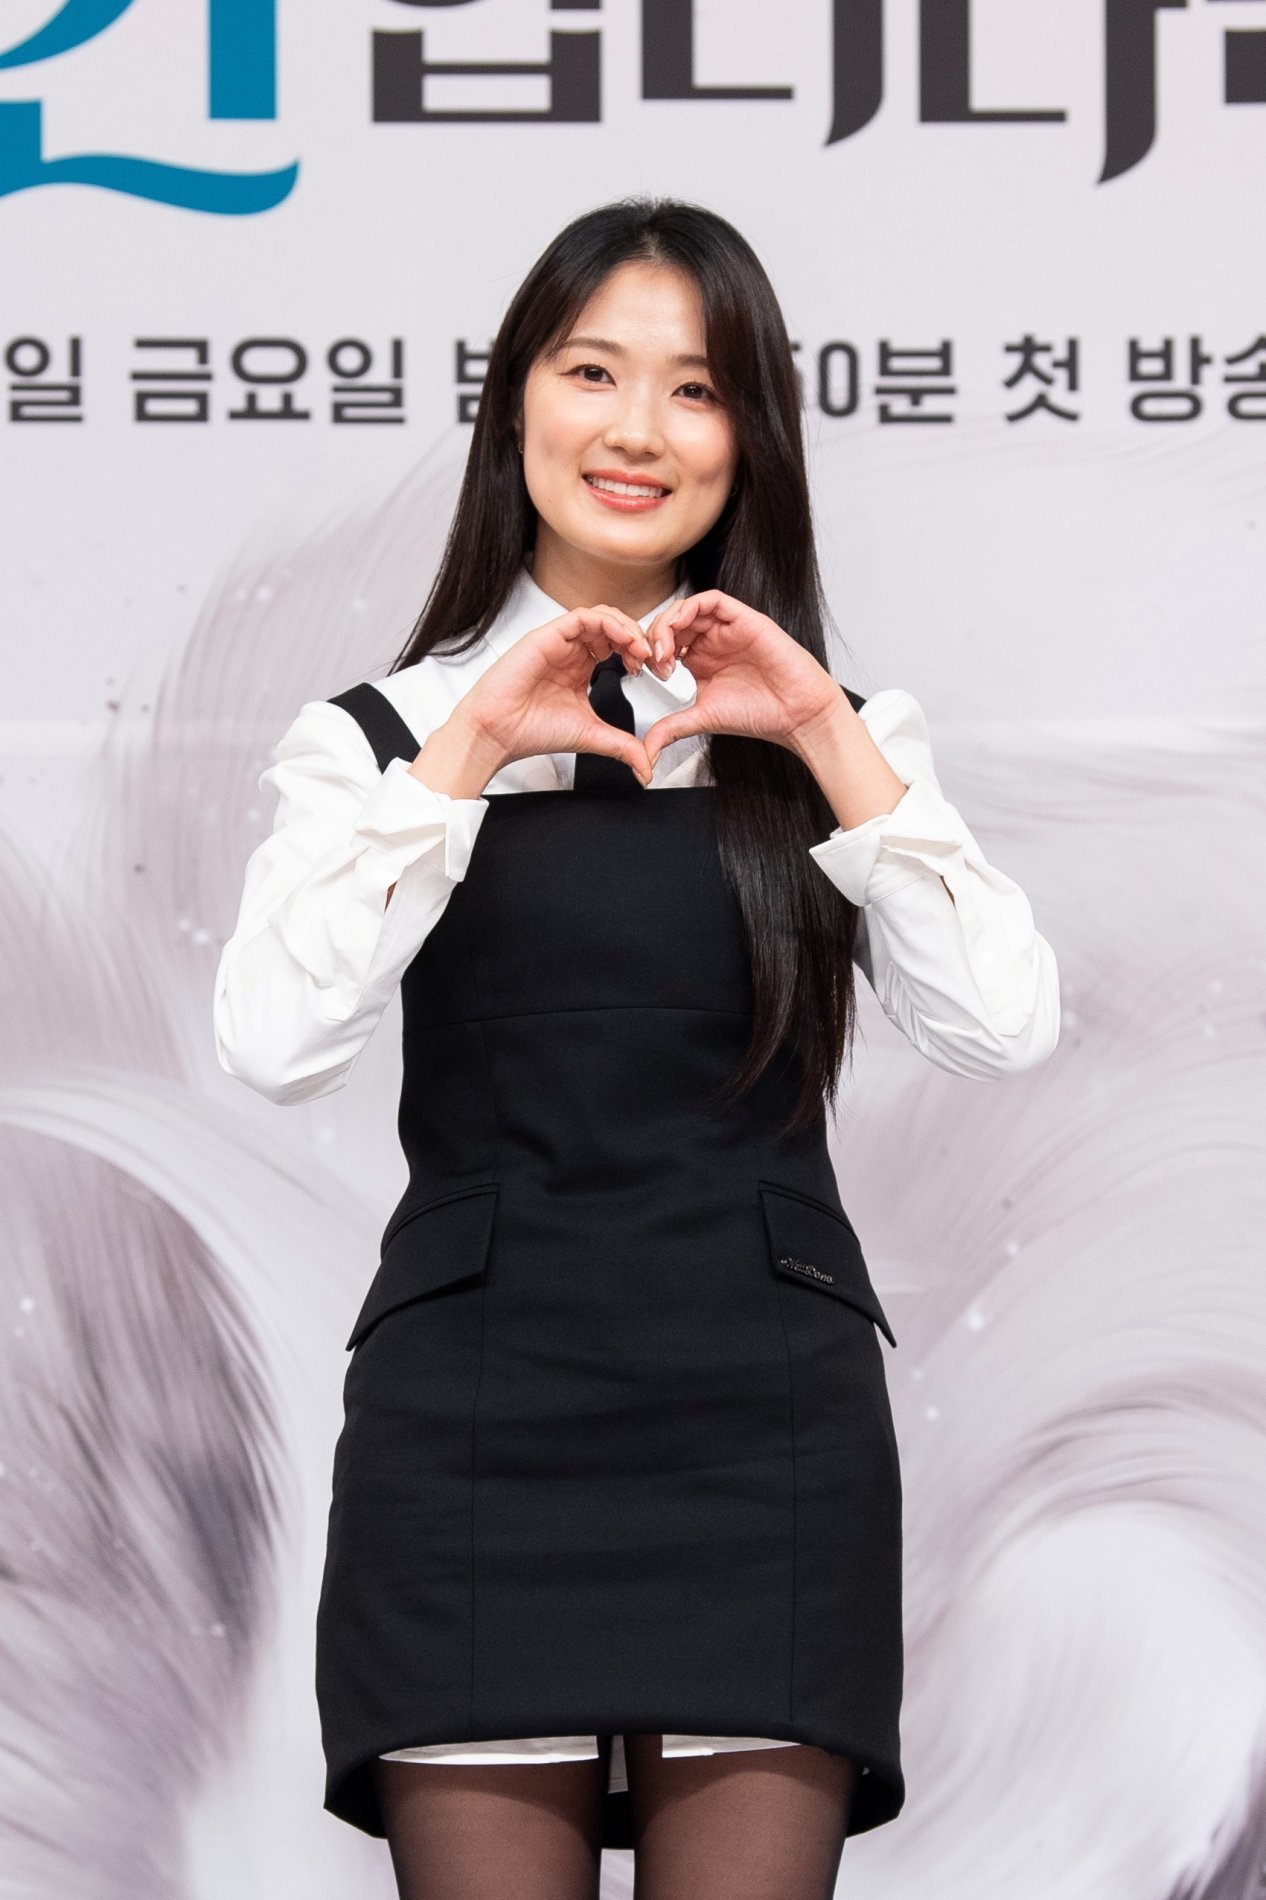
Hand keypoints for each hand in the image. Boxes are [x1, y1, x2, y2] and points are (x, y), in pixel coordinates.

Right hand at [447, 603, 673, 789]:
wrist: (498, 733)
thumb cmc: (530, 731)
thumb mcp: (591, 736)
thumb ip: (622, 746)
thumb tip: (646, 767)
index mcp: (579, 669)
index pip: (617, 646)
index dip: (639, 654)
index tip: (654, 672)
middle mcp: (570, 652)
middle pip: (613, 627)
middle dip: (638, 638)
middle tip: (653, 659)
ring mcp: (559, 642)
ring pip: (601, 616)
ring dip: (626, 628)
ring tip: (640, 649)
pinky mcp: (547, 636)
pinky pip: (582, 616)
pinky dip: (608, 623)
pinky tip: (622, 640)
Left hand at [639, 590, 842, 770]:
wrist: (796, 714)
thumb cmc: (761, 714)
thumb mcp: (703, 719)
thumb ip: (672, 728)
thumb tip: (647, 750)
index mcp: (701, 661)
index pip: (665, 642)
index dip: (649, 653)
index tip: (645, 673)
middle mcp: (713, 642)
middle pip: (672, 622)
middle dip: (654, 637)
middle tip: (653, 661)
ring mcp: (728, 629)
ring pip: (687, 608)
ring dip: (668, 622)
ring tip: (663, 648)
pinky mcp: (745, 619)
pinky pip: (713, 600)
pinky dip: (690, 607)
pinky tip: (680, 626)